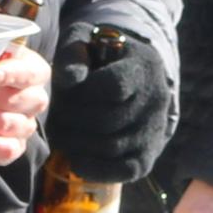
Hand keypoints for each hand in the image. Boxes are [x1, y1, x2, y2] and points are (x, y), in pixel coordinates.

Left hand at [40, 32, 177, 183]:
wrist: (128, 77)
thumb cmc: (97, 58)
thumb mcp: (83, 42)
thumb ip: (72, 55)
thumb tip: (70, 80)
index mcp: (143, 66)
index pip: (114, 86)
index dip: (83, 93)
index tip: (66, 90)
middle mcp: (156, 99)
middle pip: (110, 120)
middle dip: (74, 122)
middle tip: (55, 119)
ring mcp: (155, 129)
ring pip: (114, 147)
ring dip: (79, 145)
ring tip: (60, 136)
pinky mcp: (149, 154)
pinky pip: (125, 170)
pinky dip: (96, 169)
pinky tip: (75, 159)